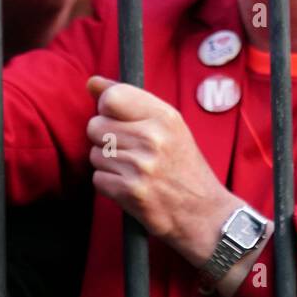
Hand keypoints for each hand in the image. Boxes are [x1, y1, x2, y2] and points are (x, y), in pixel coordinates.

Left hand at [85, 76, 238, 266]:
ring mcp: (141, 166)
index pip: (112, 97)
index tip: (118, 119)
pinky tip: (130, 186)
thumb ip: (130, 101)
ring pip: (95, 153)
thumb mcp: (168, 126)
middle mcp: (152, 138)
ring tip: (133, 170)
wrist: (205, 214)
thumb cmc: (183, 166)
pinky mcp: (130, 192)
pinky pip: (97, 178)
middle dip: (105, 138)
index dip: (107, 108)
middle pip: (95, 126)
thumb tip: (92, 82)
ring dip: (108, 164)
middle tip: (129, 150)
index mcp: (164, 116)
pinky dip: (109, 184)